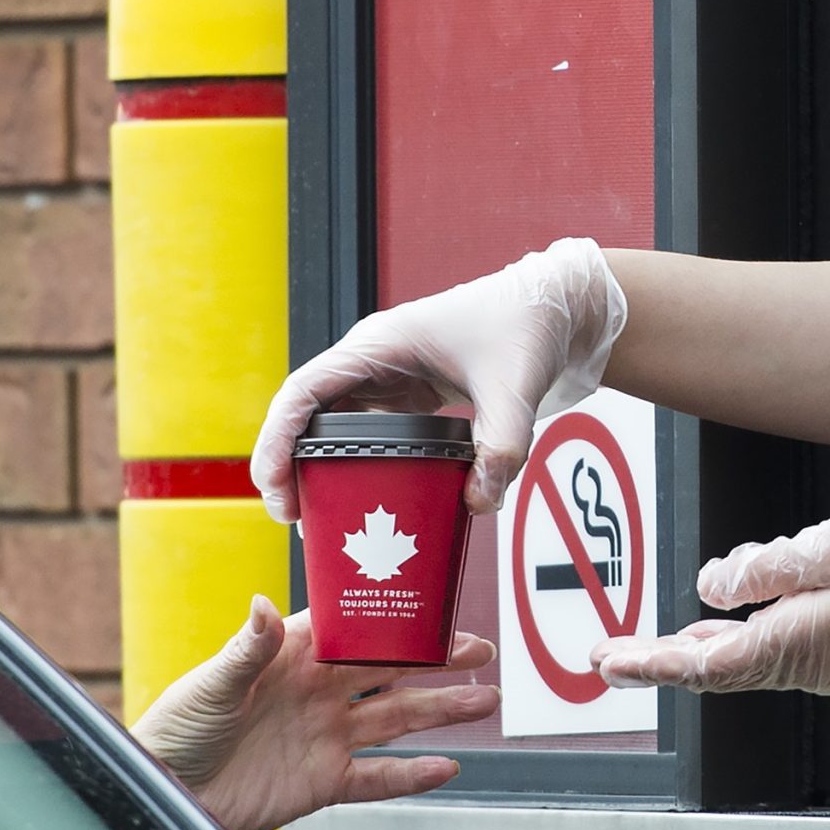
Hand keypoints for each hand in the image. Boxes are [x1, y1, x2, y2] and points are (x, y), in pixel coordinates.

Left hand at [133, 596, 497, 829]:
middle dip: (437, 662)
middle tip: (479, 651)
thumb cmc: (176, 730)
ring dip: (440, 713)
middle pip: (390, 673)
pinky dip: (411, 776)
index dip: (397, 622)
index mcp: (292, 659)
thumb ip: (247, 649)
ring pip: (395, 721)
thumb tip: (265, 606)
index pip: (356, 633)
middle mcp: (316, 694)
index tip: (436, 609)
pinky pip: (377, 778)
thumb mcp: (211, 685)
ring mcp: (324, 737)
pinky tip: (444, 767)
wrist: (166, 794)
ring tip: (482, 702)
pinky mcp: (323, 781)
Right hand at [251, 237, 626, 522]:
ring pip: (333, 427)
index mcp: (379, 345)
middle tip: (291, 519)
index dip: (277, 439)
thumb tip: (477, 504)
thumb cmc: (527, 325)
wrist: (557, 309)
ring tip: (315, 520)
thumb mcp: (515, 387)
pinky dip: (356, 467)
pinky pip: (368, 435)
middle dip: (289, 465)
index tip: (272, 487)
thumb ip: (501, 446)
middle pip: (307, 415)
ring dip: (317, 468)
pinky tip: (363, 503)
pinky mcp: (411, 398)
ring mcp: (390, 378)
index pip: (304, 393)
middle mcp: (373, 360)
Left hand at [589, 508, 829, 695]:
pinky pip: (767, 656)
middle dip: (657, 664)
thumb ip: (763, 567)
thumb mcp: (828, 546)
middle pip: (713, 672)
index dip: (651, 664)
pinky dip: (729, 648)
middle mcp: (800, 667)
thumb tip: (710, 587)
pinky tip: (712, 634)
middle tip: (607, 659)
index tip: (610, 663)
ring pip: (739, 665)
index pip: (704, 665)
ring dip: (688, 657)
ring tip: (642, 649)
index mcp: (793, 643)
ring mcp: (818, 666)